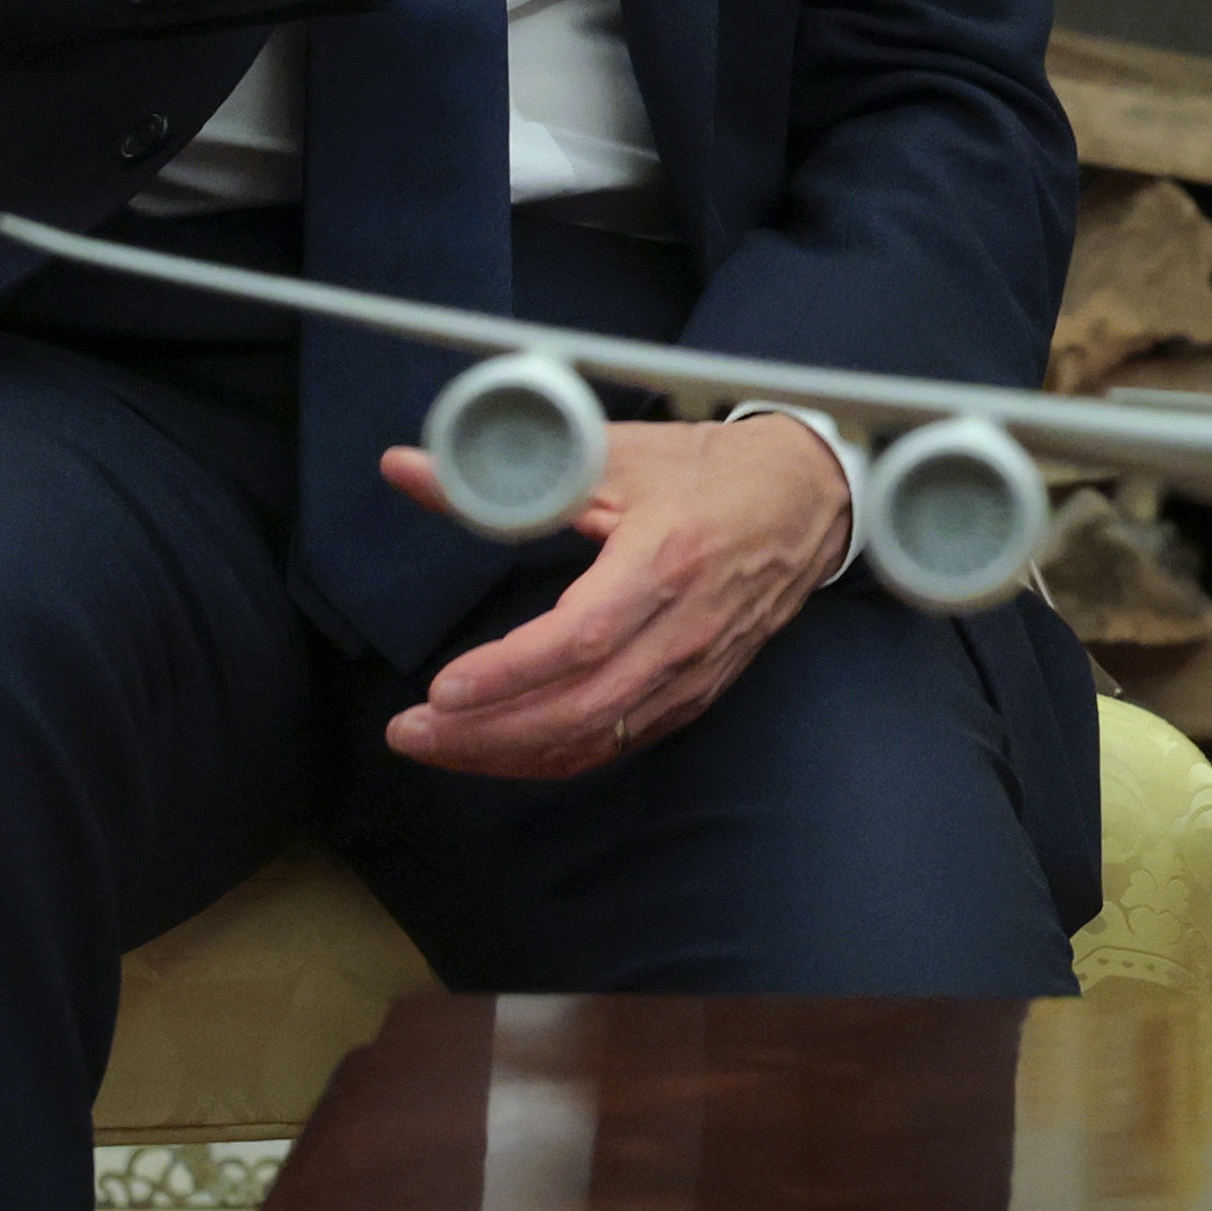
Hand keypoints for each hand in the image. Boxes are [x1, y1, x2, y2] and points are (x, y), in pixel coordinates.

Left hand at [377, 410, 853, 777]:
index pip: (583, 637)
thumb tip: (403, 467)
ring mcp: (694, 671)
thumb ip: (504, 475)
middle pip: (581, 708)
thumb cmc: (705, 469)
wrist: (808, 499)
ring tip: (436, 744)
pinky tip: (500, 749)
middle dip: (486, 733)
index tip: (443, 688)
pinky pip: (618, 743)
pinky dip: (553, 755)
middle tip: (409, 732)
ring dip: (508, 754)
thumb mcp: (607, 455)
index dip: (510, 671)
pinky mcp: (696, 694)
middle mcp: (683, 630)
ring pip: (596, 738)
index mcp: (665, 559)